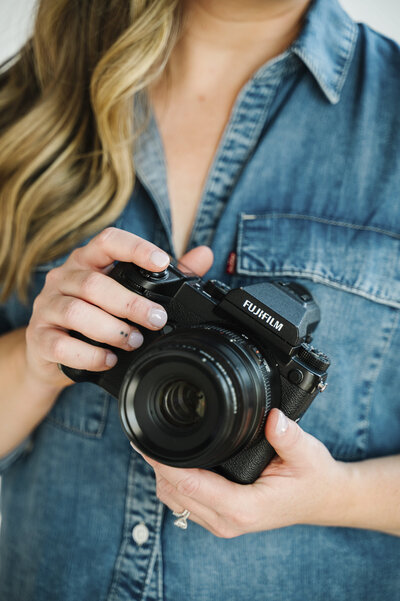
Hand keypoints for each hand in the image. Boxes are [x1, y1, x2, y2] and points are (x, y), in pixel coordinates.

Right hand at [25, 227, 212, 391]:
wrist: (48, 352)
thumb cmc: (94, 315)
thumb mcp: (124, 291)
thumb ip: (163, 275)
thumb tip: (204, 255)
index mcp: (87, 261)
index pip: (107, 241)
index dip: (134, 248)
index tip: (162, 262)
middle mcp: (63, 279)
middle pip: (94, 283)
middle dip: (130, 303)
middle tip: (156, 319)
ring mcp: (47, 307)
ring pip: (76, 311)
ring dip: (110, 329)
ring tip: (134, 341)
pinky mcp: (39, 338)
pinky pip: (61, 345)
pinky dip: (89, 355)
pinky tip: (108, 360)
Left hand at [142, 408, 347, 537]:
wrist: (323, 500)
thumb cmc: (313, 477)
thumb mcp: (307, 453)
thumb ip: (289, 436)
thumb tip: (273, 417)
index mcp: (243, 507)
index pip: (188, 484)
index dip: (163, 462)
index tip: (146, 439)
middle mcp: (227, 520)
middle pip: (173, 493)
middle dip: (156, 464)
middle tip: (147, 432)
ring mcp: (222, 523)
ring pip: (174, 501)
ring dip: (162, 474)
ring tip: (158, 443)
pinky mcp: (221, 519)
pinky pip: (184, 503)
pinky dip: (174, 482)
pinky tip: (177, 461)